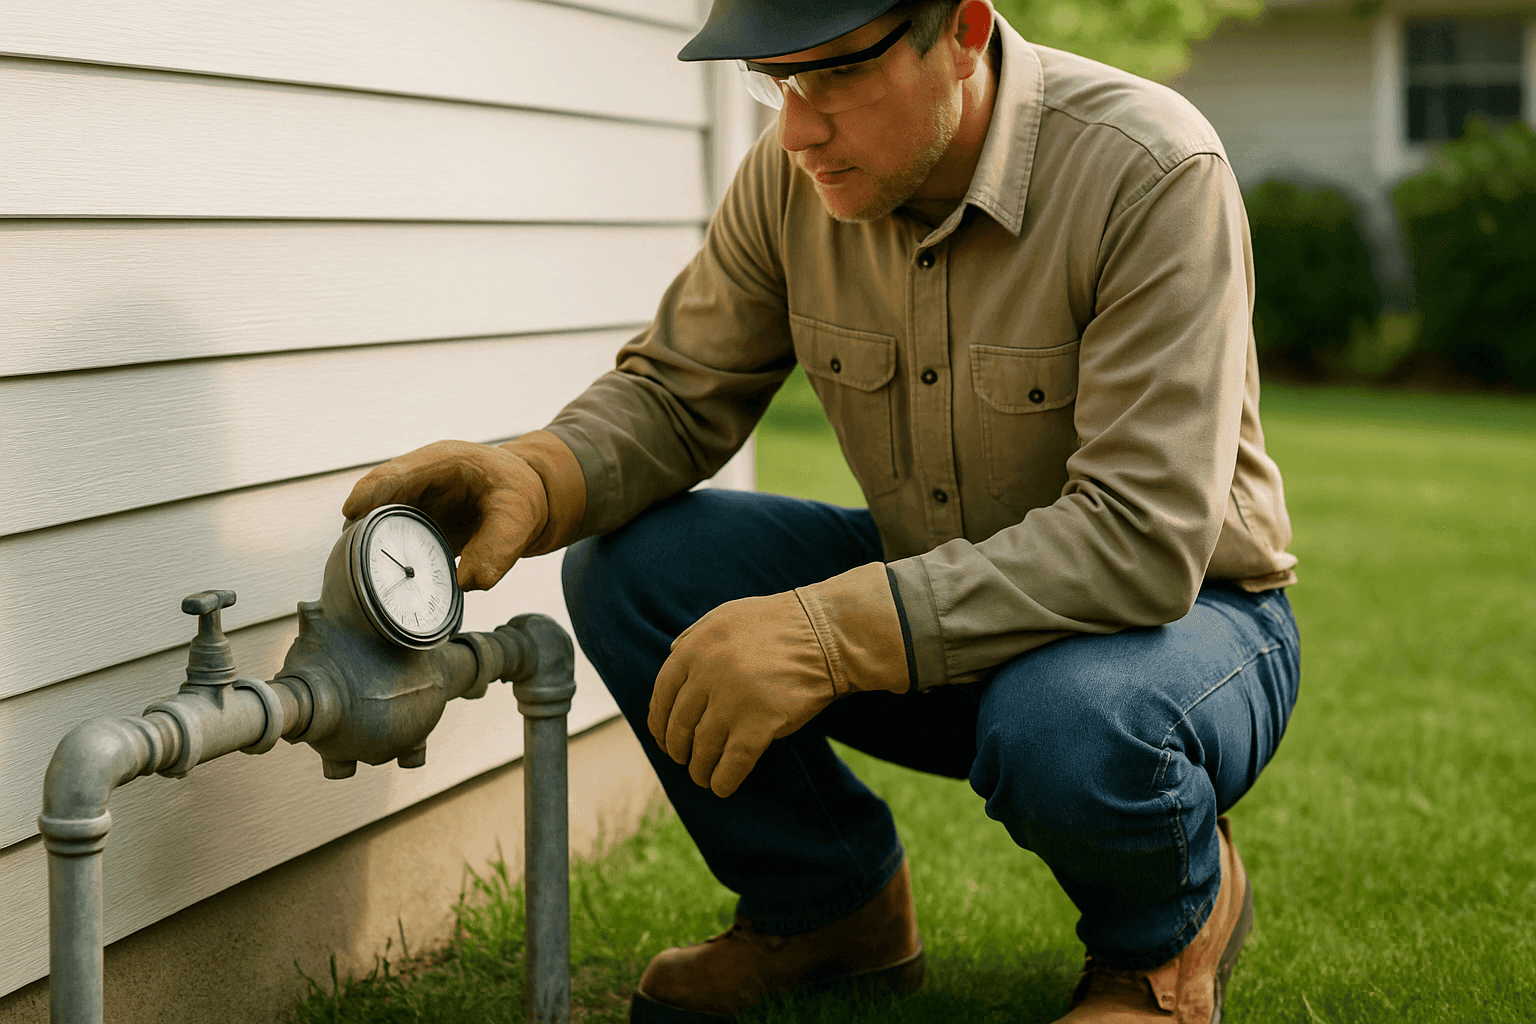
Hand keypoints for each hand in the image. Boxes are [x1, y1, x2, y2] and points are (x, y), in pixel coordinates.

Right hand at [342, 439, 547, 590]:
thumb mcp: (519, 517)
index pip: (398, 473)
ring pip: (379, 513)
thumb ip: (498, 548)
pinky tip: (378, 572)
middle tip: (348, 550)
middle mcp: (421, 477)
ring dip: (367, 536)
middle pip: (378, 493)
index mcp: (443, 462)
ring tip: (355, 565)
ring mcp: (416, 498)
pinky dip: (383, 548)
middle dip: (361, 518)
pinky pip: (391, 531)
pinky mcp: (416, 519)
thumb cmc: (520, 494)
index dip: (372, 491)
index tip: (352, 511)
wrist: (527, 495)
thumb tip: (467, 583)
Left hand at [649, 590, 835, 797]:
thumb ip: (694, 636)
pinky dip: (723, 780)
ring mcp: (732, 702)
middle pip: (679, 727)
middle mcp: (706, 677)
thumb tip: (671, 656)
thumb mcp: (725, 616)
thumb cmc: (778, 624)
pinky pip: (732, 763)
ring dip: (699, 769)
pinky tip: (722, 787)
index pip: (662, 697)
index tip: (663, 738)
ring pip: (702, 749)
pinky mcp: (759, 724)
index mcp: (694, 651)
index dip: (659, 724)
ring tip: (702, 777)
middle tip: (683, 760)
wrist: (825, 633)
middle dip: (678, 750)